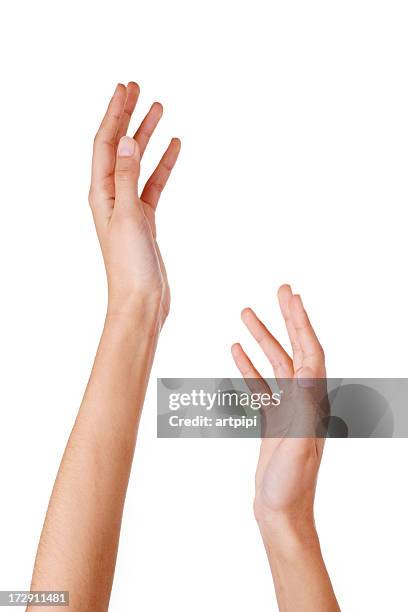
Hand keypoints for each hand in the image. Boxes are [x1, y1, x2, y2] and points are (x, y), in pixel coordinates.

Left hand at [89, 82, 180, 324]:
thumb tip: (125, 140)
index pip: (106, 144)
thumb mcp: (128, 217)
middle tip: (138, 89)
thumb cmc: (130, 266)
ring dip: (146, 136)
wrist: (141, 300)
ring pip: (138, 162)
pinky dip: (163, 164)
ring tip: (159, 110)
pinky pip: (154, 183)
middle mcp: (111, 197)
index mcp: (101, 194)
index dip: (114, 114)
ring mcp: (129, 207)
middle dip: (127, 117)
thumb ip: (126, 178)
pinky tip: (173, 147)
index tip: (125, 88)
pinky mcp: (145, 219)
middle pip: (119, 147)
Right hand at [232, 284, 325, 526]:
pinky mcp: (274, 419)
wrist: (281, 512)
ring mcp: (288, 408)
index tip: (290, 296)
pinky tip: (236, 351)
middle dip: (287, 319)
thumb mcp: (298, 445)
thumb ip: (302, 410)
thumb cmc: (291, 485)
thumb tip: (307, 372)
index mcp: (313, 401)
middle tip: (278, 290)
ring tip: (246, 314)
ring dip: (263, 338)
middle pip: (296, 349)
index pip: (310, 351)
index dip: (301, 321)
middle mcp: (304, 399)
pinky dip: (249, 366)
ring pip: (275, 364)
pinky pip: (261, 385)